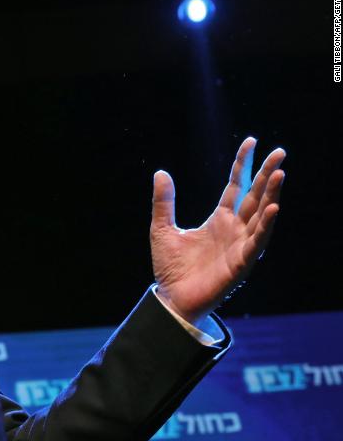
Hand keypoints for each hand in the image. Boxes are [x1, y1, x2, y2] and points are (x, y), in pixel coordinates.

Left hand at [150, 137, 285, 323]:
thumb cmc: (171, 268)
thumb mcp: (162, 229)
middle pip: (254, 196)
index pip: (235, 185)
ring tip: (279, 173)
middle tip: (279, 152)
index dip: (243, 164)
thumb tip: (160, 172)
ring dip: (271, 194)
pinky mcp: (242, 262)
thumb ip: (163, 202)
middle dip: (267, 174)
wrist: (172, 298)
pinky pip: (258, 241)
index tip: (251, 142)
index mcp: (219, 219)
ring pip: (261, 215)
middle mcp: (235, 229)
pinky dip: (266, 224)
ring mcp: (241, 244)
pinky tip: (274, 207)